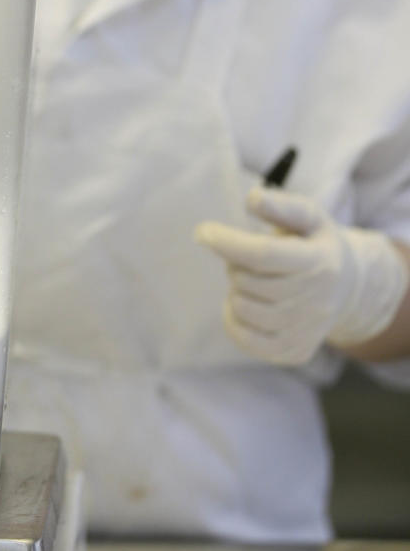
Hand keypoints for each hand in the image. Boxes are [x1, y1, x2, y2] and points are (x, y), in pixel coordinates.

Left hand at [195, 186, 409, 365]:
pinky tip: (244, 302)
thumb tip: (252, 198)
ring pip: (243, 310)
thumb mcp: (307, 216)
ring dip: (236, 290)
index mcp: (319, 262)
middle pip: (249, 282)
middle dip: (235, 263)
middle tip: (245, 256)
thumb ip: (280, 206)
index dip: (227, 242)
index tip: (203, 231)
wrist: (347, 288)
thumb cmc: (315, 243)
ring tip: (251, 279)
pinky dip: (234, 319)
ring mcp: (306, 331)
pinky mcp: (295, 352)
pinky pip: (246, 340)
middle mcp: (316, 301)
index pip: (263, 255)